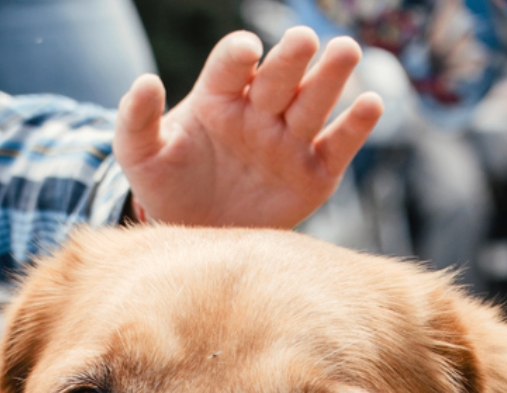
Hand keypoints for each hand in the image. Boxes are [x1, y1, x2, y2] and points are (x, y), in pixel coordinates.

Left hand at [113, 27, 382, 228]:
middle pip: (279, 75)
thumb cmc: (168, 189)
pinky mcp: (313, 174)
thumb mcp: (140, 157)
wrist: (196, 237)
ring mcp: (289, 141)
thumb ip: (135, 120)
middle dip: (292, 57)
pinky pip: (338, 147)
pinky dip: (356, 127)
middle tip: (305, 40)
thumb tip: (145, 81)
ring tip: (346, 52)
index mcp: (219, 97)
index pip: (230, 64)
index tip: (246, 53)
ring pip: (313, 102)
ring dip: (330, 76)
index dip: (238, 55)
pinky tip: (371, 104)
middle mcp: (259, 111)